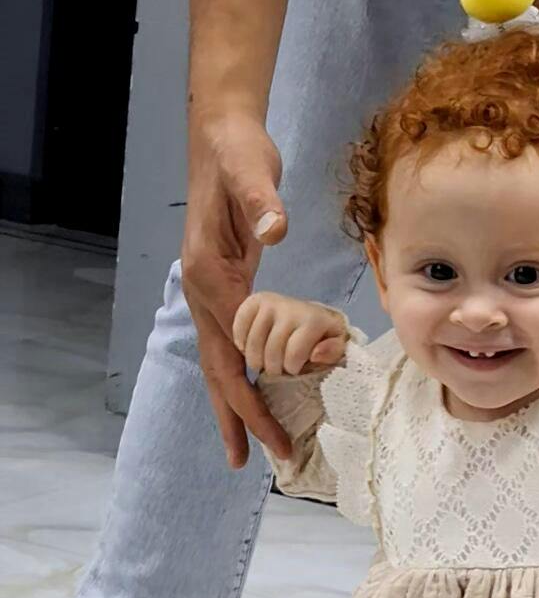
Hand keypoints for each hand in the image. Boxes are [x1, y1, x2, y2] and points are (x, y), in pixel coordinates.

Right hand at [180, 110, 293, 467]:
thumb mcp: (252, 171)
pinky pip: (228, 344)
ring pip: (217, 363)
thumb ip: (262, 200)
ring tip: (244, 450)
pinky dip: (239, 376)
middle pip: (219, 372)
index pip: (235, 357)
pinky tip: (253, 395)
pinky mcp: (221, 286)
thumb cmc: (239, 154)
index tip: (278, 437)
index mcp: (211, 277)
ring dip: (233, 407)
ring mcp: (208, 292)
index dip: (256, 402)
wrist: (220, 136)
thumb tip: (275, 228)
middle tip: (261, 462)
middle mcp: (202, 293)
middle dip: (241, 420)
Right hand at [233, 293, 347, 377]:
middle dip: (274, 368)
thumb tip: (315, 354)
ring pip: (253, 342)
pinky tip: (249, 349)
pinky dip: (241, 343)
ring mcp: (270, 302)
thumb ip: (332, 352)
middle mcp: (290, 306)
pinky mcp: (254, 301)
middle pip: (272, 351)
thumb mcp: (335, 346)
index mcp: (314, 319)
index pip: (293, 355)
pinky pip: (239, 326)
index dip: (291, 368)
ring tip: (263, 364)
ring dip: (256, 361)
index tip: (295, 370)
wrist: (309, 314)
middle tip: (277, 370)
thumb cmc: (323, 337)